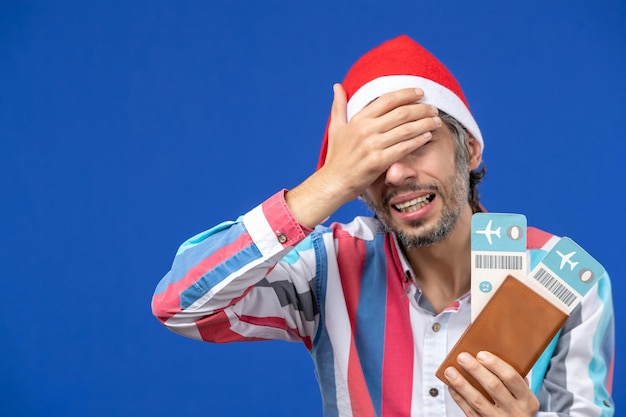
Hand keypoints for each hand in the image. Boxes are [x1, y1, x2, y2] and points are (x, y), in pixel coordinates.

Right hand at [286, 84, 440, 227]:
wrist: (334, 182)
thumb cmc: (336, 156)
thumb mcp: (335, 128)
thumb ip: (338, 106)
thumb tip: (337, 86)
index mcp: (358, 119)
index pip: (387, 100)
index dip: (406, 94)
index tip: (420, 92)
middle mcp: (366, 130)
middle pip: (401, 113)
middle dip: (421, 109)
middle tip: (434, 109)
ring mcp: (372, 146)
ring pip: (406, 129)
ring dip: (424, 124)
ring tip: (436, 121)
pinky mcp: (378, 161)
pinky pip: (404, 148)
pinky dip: (418, 141)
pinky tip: (428, 137)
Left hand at [444, 351, 539, 416]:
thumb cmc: (519, 408)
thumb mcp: (524, 396)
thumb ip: (514, 380)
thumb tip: (492, 357)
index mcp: (527, 400)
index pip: (511, 377)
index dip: (495, 364)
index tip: (481, 354)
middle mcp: (515, 411)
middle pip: (493, 386)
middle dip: (475, 370)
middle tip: (462, 357)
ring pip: (478, 400)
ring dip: (462, 384)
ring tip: (450, 371)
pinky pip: (470, 411)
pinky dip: (459, 398)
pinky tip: (452, 387)